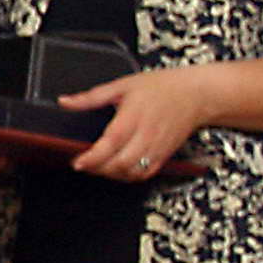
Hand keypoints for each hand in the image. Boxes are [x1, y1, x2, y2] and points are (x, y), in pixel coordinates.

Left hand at [60, 66, 214, 180]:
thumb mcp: (122, 85)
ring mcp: (157, 148)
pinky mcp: (164, 156)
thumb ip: (91, 97)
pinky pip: (144, 174)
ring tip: (97, 166)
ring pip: (131, 173)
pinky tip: (117, 169)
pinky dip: (128, 176)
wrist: (196, 95)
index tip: (77, 162)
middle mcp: (146, 136)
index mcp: (133, 117)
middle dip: (98, 168)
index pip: (110, 143)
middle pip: (120, 163)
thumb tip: (65, 101)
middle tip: (83, 164)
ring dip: (111, 174)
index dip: (92, 157)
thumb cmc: (162, 87)